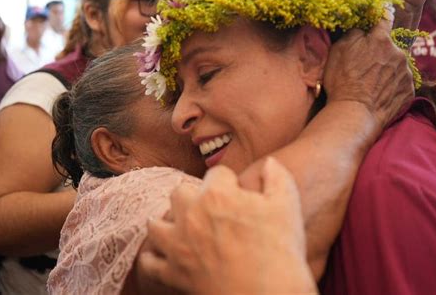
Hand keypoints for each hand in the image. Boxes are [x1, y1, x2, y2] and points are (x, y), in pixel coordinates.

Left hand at [140, 158, 316, 294]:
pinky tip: (164, 256)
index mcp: (217, 195)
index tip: (237, 194)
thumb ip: (276, 177)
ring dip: (165, 222)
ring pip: (155, 223)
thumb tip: (270, 162)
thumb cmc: (279, 250)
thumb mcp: (287, 205)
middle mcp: (191, 215)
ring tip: (179, 227)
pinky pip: (149, 262)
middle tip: (208, 210)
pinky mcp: (173, 274)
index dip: (229, 182)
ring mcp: (178, 246)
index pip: (217, 173)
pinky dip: (153, 258)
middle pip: (179, 192)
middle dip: (193, 196)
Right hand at [324, 9, 413, 129]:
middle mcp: (398, 53)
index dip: (378, 21)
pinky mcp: (409, 90)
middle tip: (366, 66)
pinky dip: (392, 86)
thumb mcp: (338, 50)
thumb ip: (353, 34)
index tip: (375, 24)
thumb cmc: (342, 81)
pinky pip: (401, 83)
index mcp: (380, 40)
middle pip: (390, 46)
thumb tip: (361, 28)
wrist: (354, 112)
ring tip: (371, 84)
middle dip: (381, 52)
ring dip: (387, 69)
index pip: (384, 20)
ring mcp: (406, 72)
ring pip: (397, 65)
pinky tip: (378, 94)